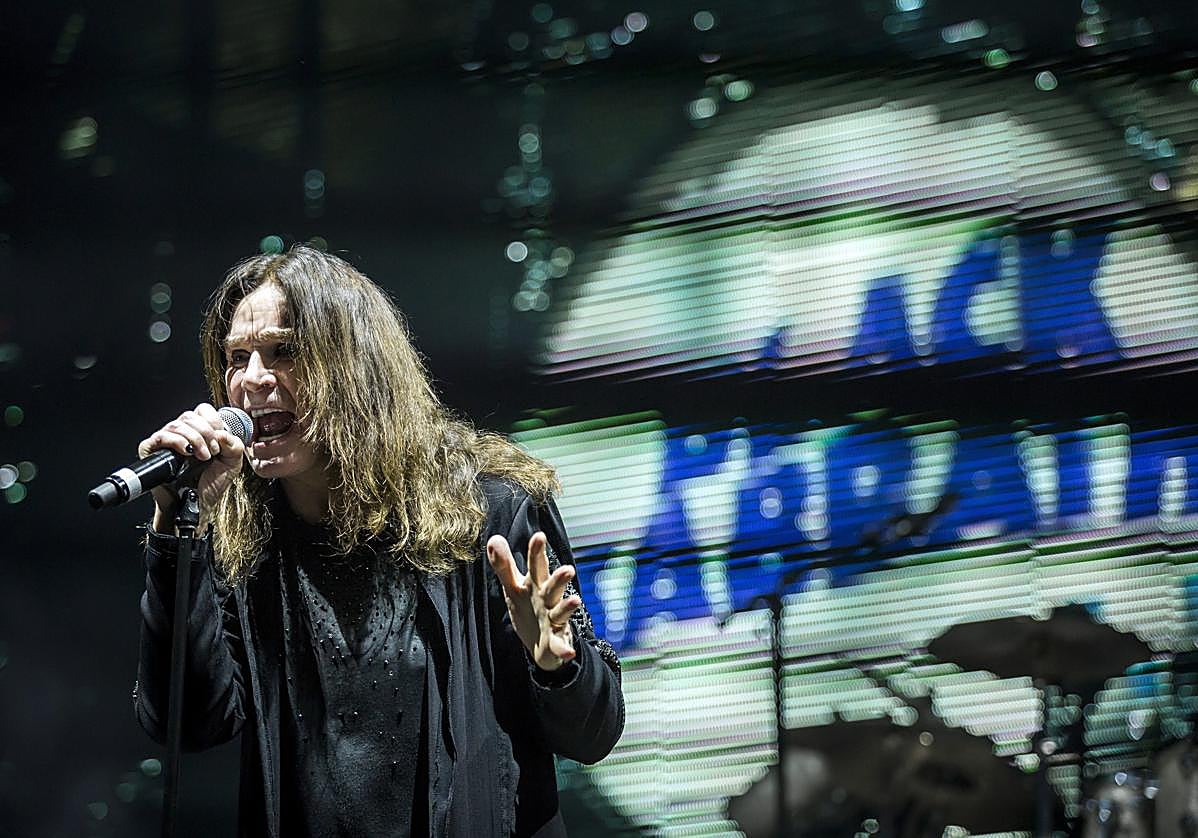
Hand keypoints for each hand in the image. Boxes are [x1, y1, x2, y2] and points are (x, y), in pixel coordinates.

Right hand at [138, 403, 246, 529]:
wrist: (197, 504)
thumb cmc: (211, 484)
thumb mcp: (233, 462)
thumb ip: (234, 443)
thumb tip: (221, 432)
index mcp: (199, 432)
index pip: (203, 410)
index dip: (213, 422)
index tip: (220, 441)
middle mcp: (182, 434)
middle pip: (190, 416)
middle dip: (206, 433)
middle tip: (213, 452)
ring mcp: (166, 441)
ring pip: (176, 424)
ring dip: (195, 439)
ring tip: (203, 457)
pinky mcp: (152, 451)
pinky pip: (160, 437)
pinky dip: (176, 441)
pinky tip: (186, 453)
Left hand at [487, 531, 581, 671]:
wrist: (541, 643)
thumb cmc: (529, 607)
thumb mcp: (514, 587)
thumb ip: (504, 565)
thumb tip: (493, 538)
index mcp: (536, 585)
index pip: (536, 566)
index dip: (536, 552)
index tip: (539, 536)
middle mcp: (548, 599)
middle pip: (553, 587)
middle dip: (559, 579)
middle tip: (568, 569)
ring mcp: (553, 619)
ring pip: (561, 612)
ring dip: (568, 607)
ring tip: (575, 601)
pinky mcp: (555, 640)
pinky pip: (560, 645)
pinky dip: (564, 649)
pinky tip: (569, 652)